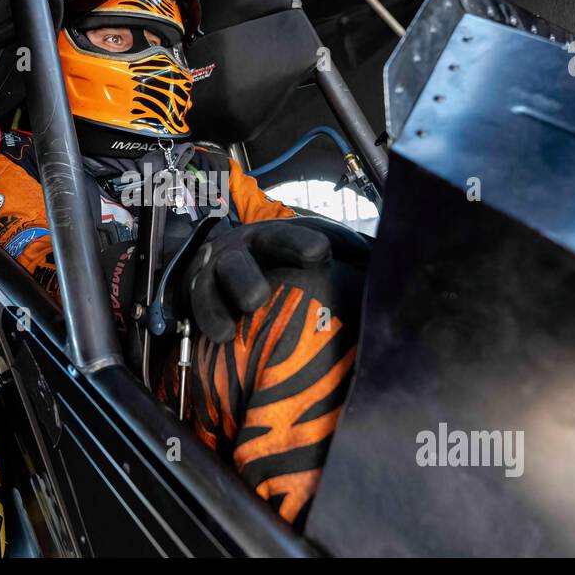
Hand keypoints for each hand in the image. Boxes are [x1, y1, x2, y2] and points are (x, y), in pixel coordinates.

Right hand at [181, 220, 330, 342]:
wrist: (219, 260)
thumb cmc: (279, 260)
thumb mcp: (309, 246)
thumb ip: (345, 249)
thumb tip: (379, 257)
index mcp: (268, 237)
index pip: (283, 235)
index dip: (299, 242)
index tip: (321, 253)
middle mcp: (236, 252)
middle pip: (238, 262)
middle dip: (246, 279)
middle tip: (258, 300)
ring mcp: (211, 275)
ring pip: (208, 288)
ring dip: (216, 309)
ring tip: (228, 333)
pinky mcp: (195, 299)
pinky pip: (196, 311)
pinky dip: (206, 323)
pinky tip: (220, 339)